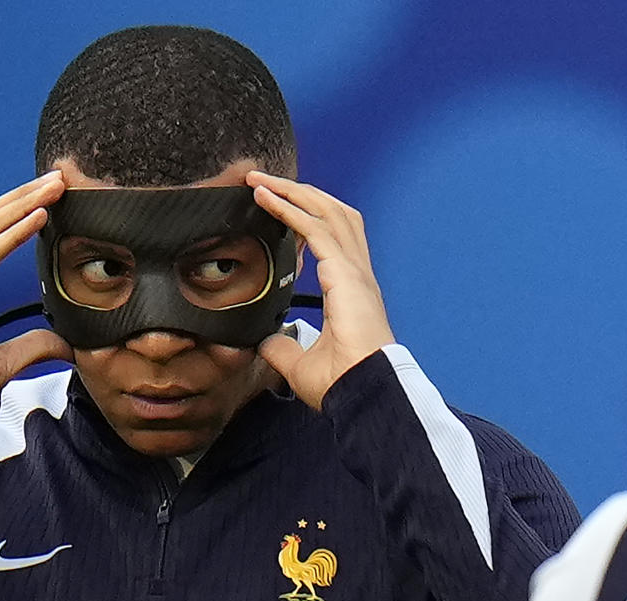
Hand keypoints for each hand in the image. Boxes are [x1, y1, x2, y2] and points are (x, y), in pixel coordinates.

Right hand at [0, 170, 72, 417]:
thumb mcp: (3, 363)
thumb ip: (33, 347)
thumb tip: (66, 345)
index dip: (24, 215)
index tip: (53, 200)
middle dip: (25, 197)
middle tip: (59, 179)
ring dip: (22, 203)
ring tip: (51, 187)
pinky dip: (12, 234)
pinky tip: (37, 218)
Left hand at [246, 171, 394, 409]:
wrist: (363, 393)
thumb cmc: (343, 384)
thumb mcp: (301, 364)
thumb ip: (284, 347)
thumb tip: (266, 340)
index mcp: (350, 290)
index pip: (331, 238)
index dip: (307, 217)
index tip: (278, 207)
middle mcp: (355, 273)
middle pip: (331, 214)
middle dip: (299, 193)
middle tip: (264, 182)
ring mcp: (353, 270)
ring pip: (325, 211)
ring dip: (292, 191)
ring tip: (263, 181)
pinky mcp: (345, 273)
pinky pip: (314, 228)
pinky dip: (289, 208)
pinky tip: (267, 198)